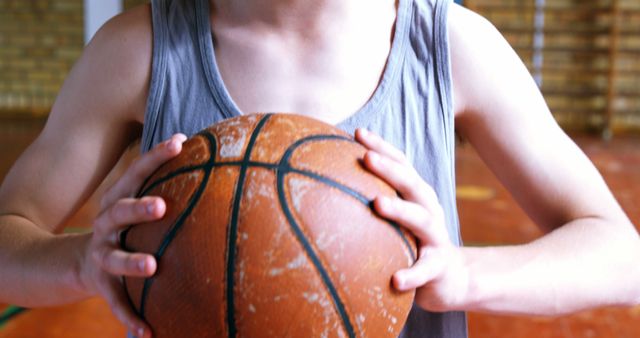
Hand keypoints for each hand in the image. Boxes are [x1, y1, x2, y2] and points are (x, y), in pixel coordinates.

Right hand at [80, 134, 186, 337]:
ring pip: (115, 258)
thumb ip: (165, 185)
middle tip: (161, 205)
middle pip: (119, 210)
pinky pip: (116, 303)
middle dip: (138, 207)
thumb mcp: (136, 205)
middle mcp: (106, 224)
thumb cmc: (125, 227)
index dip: (156, 156)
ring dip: (133, 262)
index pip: (136, 173)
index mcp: (118, 199)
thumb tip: (207, 154)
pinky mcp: (101, 284)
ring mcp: (102, 254)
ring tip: (153, 267)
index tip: (179, 141)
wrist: (79, 262)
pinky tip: (147, 334)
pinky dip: (130, 318)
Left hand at [355, 129, 468, 311]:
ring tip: (377, 204)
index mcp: (416, 195)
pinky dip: (412, 274)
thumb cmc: (411, 241)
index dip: (382, 146)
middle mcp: (428, 210)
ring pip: (421, 219)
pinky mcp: (438, 267)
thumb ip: (372, 199)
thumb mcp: (396, 218)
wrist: (450, 279)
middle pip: (411, 183)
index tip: (358, 133)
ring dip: (400, 210)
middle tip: (366, 157)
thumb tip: (325, 183)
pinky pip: (425, 269)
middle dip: (390, 168)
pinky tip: (396, 280)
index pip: (400, 164)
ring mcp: (435, 237)